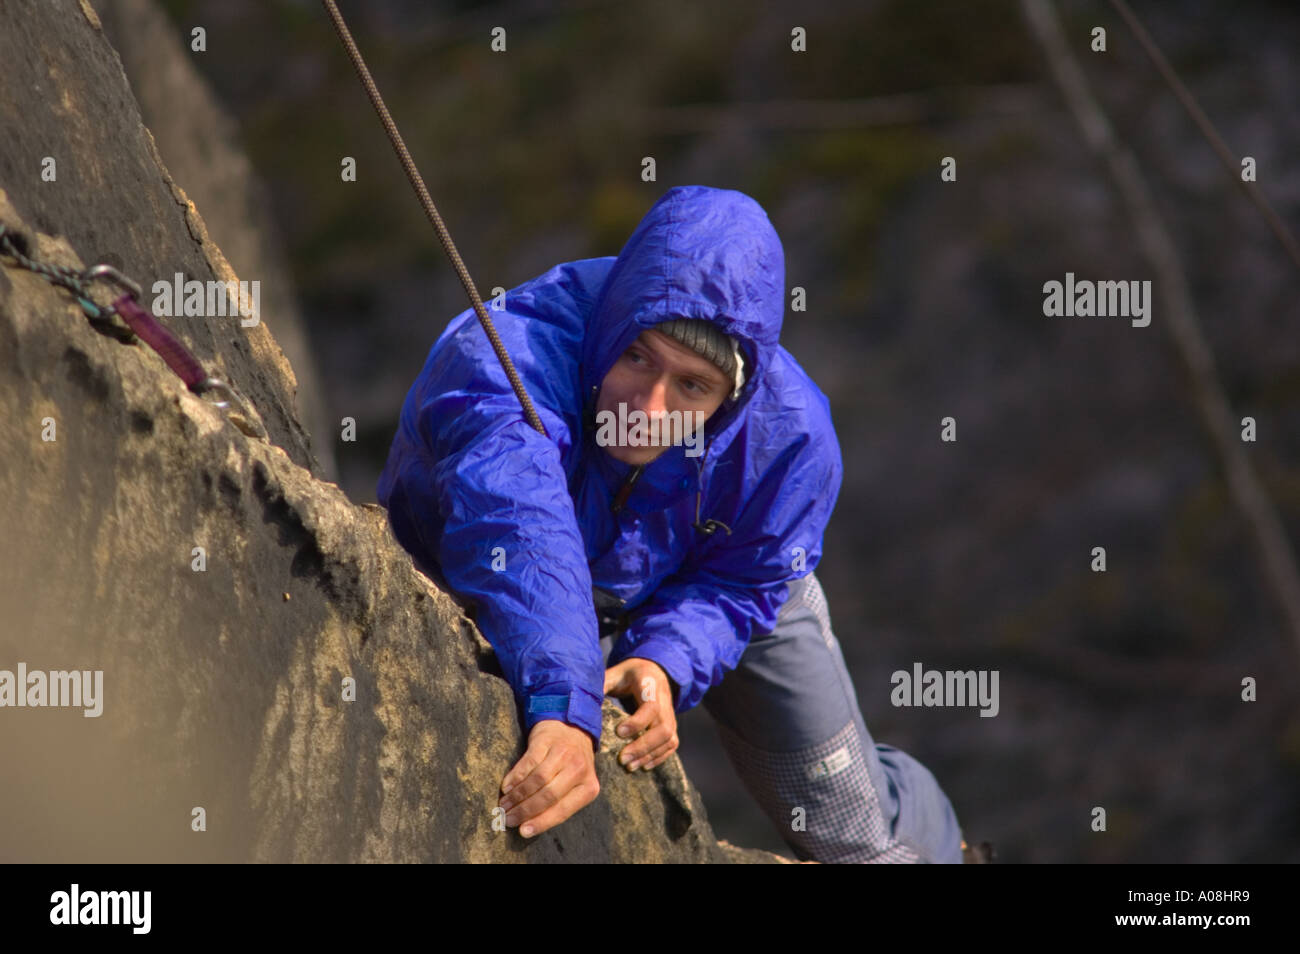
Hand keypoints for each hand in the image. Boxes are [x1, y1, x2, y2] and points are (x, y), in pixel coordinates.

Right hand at [498, 720, 598, 837]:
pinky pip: (528, 763)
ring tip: (504, 806)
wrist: (572, 727)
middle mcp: (579, 769)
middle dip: (525, 811)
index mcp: (589, 787)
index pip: (563, 810)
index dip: (541, 822)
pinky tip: (506, 787)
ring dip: (517, 796)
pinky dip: (515, 777)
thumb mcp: (574, 785)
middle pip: (548, 795)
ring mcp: (563, 753)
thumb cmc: (570, 765)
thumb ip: (559, 803)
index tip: (523, 831)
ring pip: (537, 780)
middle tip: (508, 819)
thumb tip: (528, 826)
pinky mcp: (547, 741)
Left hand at [604, 657, 677, 770]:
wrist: (653, 671)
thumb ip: (602, 686)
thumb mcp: (614, 673)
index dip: (637, 722)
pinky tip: (643, 766)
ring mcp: (670, 715)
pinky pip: (671, 744)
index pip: (651, 707)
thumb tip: (583, 704)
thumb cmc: (629, 675)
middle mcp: (664, 701)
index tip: (618, 733)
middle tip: (623, 759)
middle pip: (663, 728)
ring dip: (650, 755)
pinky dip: (659, 757)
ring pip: (668, 739)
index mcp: (650, 685)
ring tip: (630, 766)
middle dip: (643, 746)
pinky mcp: (671, 725)